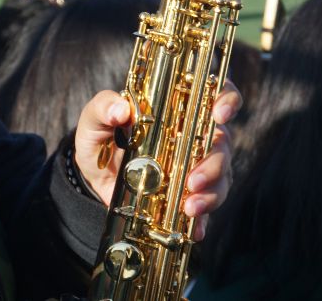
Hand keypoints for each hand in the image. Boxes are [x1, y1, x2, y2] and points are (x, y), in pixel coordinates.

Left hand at [73, 79, 241, 240]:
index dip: (226, 100)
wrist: (94, 176)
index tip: (220, 115)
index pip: (215, 94)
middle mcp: (195, 135)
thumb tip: (121, 109)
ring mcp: (197, 165)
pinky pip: (208, 206)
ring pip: (222, 176)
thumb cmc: (100, 137)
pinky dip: (204, 218)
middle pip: (222, 143)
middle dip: (215, 163)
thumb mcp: (95, 120)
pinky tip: (196, 227)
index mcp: (178, 109)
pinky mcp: (191, 193)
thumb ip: (104, 107)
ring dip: (211, 192)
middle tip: (194, 180)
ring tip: (189, 207)